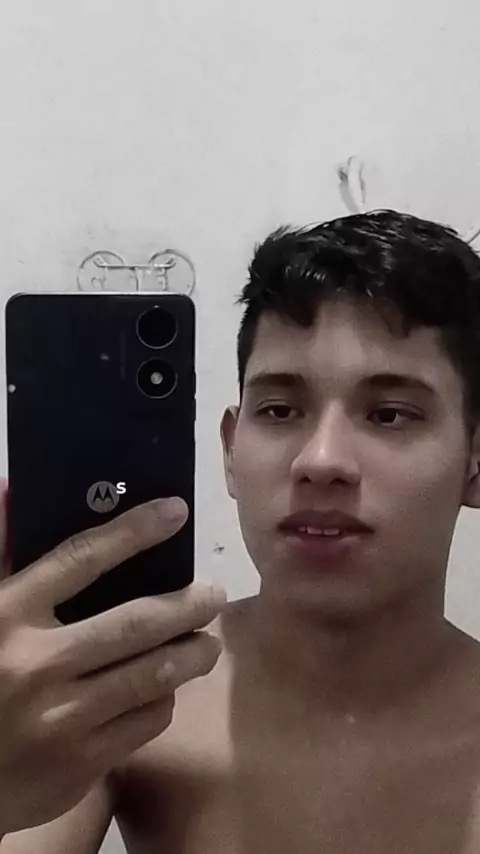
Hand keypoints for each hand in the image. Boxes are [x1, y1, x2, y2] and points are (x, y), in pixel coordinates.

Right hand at [0, 481, 225, 833]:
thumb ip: (2, 552)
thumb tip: (13, 490)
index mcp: (8, 616)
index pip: (80, 560)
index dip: (133, 531)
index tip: (175, 512)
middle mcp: (37, 664)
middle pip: (134, 624)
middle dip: (187, 604)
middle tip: (214, 594)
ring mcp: (60, 718)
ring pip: (150, 677)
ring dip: (191, 655)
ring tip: (208, 643)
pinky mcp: (78, 764)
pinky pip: (143, 723)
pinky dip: (162, 700)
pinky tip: (164, 689)